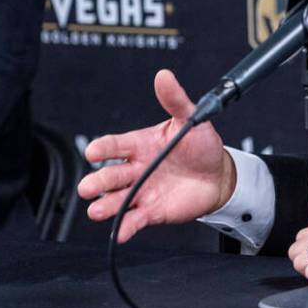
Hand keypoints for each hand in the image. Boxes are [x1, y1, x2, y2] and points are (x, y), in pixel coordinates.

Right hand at [77, 69, 235, 242]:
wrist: (219, 175)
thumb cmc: (201, 144)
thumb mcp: (190, 118)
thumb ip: (175, 99)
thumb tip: (164, 75)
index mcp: (140, 144)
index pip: (116, 145)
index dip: (104, 148)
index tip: (94, 152)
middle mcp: (137, 168)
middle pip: (112, 175)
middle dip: (99, 181)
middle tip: (88, 187)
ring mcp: (143, 190)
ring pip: (118, 199)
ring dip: (106, 205)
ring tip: (96, 210)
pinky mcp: (153, 211)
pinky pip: (136, 219)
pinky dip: (126, 226)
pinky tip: (119, 231)